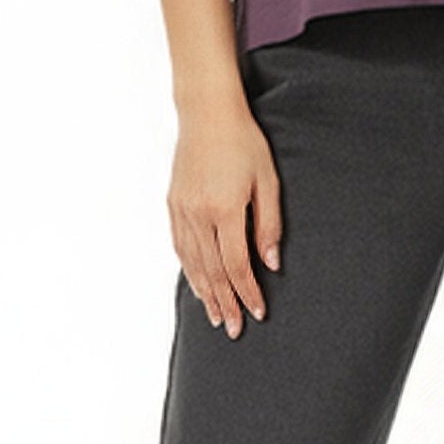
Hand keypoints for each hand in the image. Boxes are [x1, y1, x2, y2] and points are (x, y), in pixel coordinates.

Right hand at [170, 96, 280, 337]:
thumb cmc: (244, 142)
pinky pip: (180, 247)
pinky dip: (189, 270)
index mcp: (225, 210)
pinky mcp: (173, 204)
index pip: (237, 265)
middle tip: (233, 330)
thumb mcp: (268, 180)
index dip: (248, 292)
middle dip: (225, 303)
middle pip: (212, 272)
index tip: (258, 312)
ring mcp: (182, 210)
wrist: (207, 113)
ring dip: (205, 293)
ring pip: (193, 264)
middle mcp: (198, 215)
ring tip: (215, 317)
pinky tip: (197, 285)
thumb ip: (269, 224)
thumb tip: (271, 263)